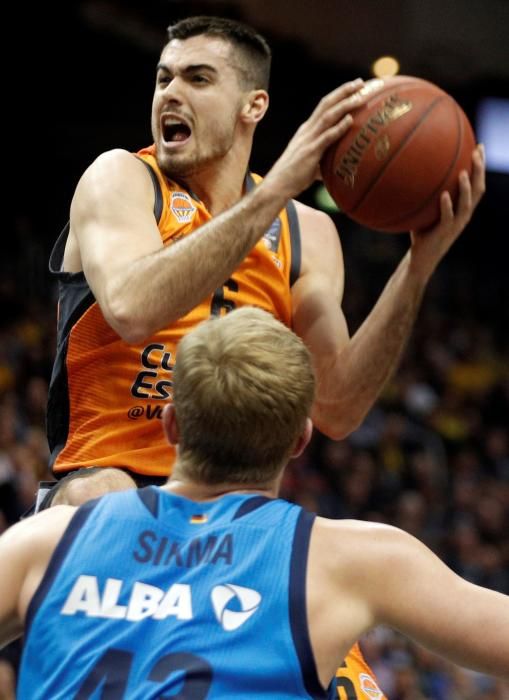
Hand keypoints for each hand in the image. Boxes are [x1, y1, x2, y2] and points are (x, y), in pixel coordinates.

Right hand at [265, 78, 385, 198]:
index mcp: (307, 130)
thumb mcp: (312, 163)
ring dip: (345, 104)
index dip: (339, 94)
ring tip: (360, 96)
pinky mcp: (310, 152)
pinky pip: (327, 137)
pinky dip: (338, 127)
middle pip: (327, 104)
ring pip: (328, 116)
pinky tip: (350, 120)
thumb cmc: (294, 177)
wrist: (277, 186)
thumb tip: (339, 167)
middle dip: (344, 91)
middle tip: (361, 82)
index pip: (324, 106)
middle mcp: (307, 130)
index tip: (354, 86)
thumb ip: (325, 159)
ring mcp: (308, 140)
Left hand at [409, 144, 484, 280]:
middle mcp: (463, 215)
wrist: (420, 259)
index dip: (480, 167)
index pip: (477, 184)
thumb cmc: (421, 233)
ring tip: (463, 172)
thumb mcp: (425, 211)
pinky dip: (447, 206)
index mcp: (462, 209)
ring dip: (466, 188)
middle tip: (477, 152)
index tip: (479, 146)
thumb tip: (411, 172)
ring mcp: (455, 225)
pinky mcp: (444, 234)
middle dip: (479, 171)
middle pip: (478, 190)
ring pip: (467, 204)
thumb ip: (425, 195)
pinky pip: (447, 218)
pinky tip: (444, 195)